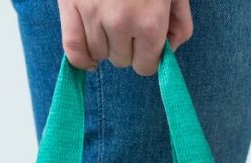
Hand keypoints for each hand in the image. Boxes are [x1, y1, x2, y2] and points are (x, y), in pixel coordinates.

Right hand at [59, 0, 192, 75]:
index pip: (146, 67)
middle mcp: (121, 24)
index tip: (147, 46)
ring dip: (106, 46)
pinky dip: (81, 58)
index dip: (148, 57)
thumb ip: (180, 24)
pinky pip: (73, 49)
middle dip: (128, 48)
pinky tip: (91, 58)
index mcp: (150, 21)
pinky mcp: (71, 7)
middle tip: (130, 25)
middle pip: (122, 61)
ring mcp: (93, 16)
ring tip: (111, 26)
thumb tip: (168, 52)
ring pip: (99, 55)